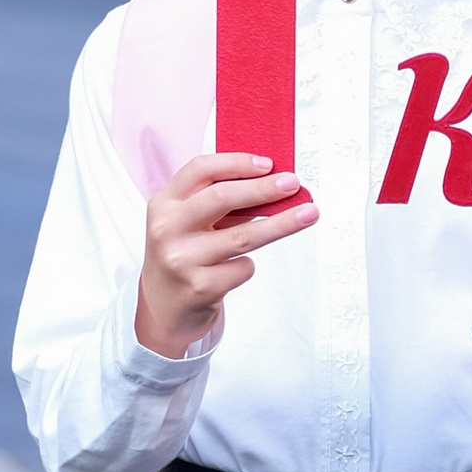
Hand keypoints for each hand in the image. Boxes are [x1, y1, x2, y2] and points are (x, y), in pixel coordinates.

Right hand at [136, 152, 317, 355]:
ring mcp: (182, 259)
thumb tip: (272, 184)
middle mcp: (167, 229)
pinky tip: (235, 268)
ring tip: (308, 213)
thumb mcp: (188, 223)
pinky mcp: (200, 287)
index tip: (268, 163)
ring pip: (243, 235)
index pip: (200, 170)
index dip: (236, 162)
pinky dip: (248, 265)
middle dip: (263, 188)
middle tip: (293, 184)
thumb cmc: (184, 255)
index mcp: (164, 203)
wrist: (163, 309)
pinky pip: (243, 267)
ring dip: (281, 223)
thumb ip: (219, 202)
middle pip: (222, 198)